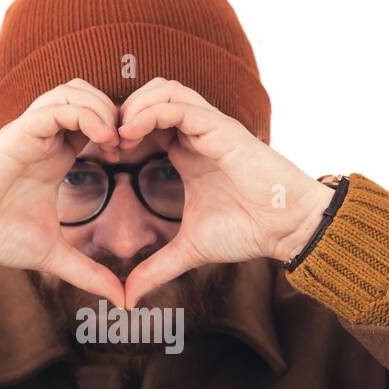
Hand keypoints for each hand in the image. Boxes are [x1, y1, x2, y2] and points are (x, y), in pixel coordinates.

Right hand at [0, 78, 126, 306]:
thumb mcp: (54, 255)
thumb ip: (89, 272)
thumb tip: (122, 299)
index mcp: (55, 155)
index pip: (95, 120)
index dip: (120, 129)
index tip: (134, 155)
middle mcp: (45, 137)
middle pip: (88, 94)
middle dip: (117, 110)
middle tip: (131, 143)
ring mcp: (31, 131)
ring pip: (74, 90)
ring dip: (102, 107)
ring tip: (117, 139)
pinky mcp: (18, 133)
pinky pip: (57, 106)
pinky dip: (85, 113)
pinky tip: (102, 138)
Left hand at [117, 78, 336, 306]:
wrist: (286, 230)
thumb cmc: (248, 232)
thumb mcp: (189, 251)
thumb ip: (156, 269)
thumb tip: (129, 298)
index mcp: (187, 152)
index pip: (146, 122)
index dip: (119, 131)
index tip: (101, 155)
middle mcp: (197, 133)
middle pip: (151, 95)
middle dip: (122, 112)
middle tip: (104, 142)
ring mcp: (210, 127)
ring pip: (164, 90)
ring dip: (134, 106)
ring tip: (118, 135)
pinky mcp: (222, 128)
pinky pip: (179, 104)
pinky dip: (150, 111)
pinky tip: (131, 132)